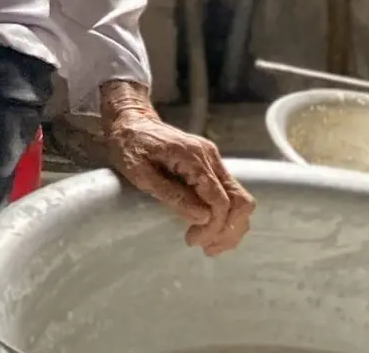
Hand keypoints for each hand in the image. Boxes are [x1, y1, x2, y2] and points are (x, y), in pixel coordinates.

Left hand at [101, 91, 253, 255]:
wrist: (129, 120)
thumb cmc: (128, 145)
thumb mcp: (139, 172)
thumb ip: (170, 194)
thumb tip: (202, 217)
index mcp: (193, 158)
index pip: (219, 200)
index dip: (212, 227)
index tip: (192, 241)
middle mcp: (210, 157)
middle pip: (239, 201)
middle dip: (228, 230)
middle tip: (207, 249)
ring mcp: (213, 159)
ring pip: (239, 198)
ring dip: (230, 225)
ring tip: (210, 245)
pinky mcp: (210, 164)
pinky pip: (228, 193)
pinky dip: (226, 214)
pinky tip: (210, 228)